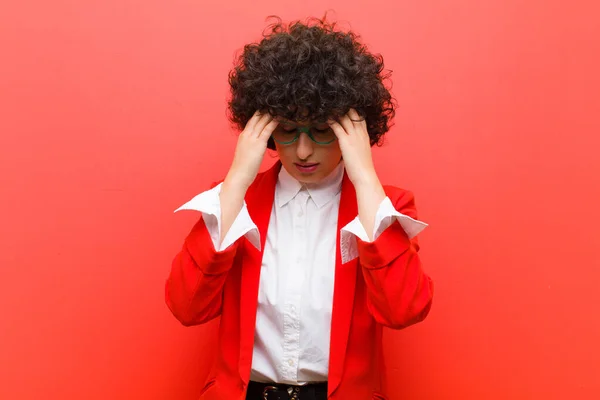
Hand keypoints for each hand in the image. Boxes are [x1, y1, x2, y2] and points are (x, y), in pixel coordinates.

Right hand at [219, 111, 277, 244]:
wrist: (238, 176)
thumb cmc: (243, 169)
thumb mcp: (247, 154)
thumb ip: (253, 147)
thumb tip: (260, 146)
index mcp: (244, 135)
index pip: (253, 118)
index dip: (262, 111)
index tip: (271, 105)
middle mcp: (247, 133)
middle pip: (258, 115)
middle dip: (268, 108)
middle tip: (279, 100)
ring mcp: (252, 138)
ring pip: (263, 119)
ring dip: (273, 111)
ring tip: (283, 105)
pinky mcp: (258, 143)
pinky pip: (268, 128)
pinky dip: (275, 121)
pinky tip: (283, 116)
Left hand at [327, 109, 377, 187]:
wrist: (365, 175)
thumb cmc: (362, 167)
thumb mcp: (362, 151)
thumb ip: (356, 144)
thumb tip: (349, 144)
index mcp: (365, 134)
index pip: (360, 117)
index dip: (353, 110)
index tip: (345, 105)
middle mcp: (360, 132)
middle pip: (353, 113)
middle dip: (344, 106)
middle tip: (334, 102)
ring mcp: (354, 136)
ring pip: (345, 117)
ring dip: (336, 111)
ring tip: (328, 105)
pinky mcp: (346, 141)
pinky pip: (337, 126)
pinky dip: (331, 120)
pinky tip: (325, 116)